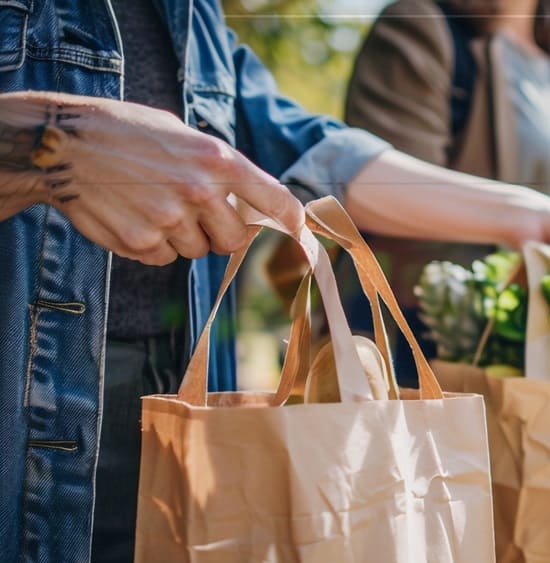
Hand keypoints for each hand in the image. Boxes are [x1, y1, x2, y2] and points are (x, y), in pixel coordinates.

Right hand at [1, 92, 302, 264]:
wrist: (65, 144)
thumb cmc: (128, 133)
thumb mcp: (184, 135)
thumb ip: (221, 169)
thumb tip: (256, 202)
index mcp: (218, 160)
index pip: (275, 200)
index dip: (291, 220)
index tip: (299, 231)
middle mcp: (200, 191)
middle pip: (235, 239)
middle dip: (220, 233)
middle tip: (194, 213)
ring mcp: (171, 219)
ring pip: (197, 251)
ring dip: (182, 237)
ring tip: (152, 204)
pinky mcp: (143, 241)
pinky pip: (163, 258)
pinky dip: (152, 245)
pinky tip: (133, 216)